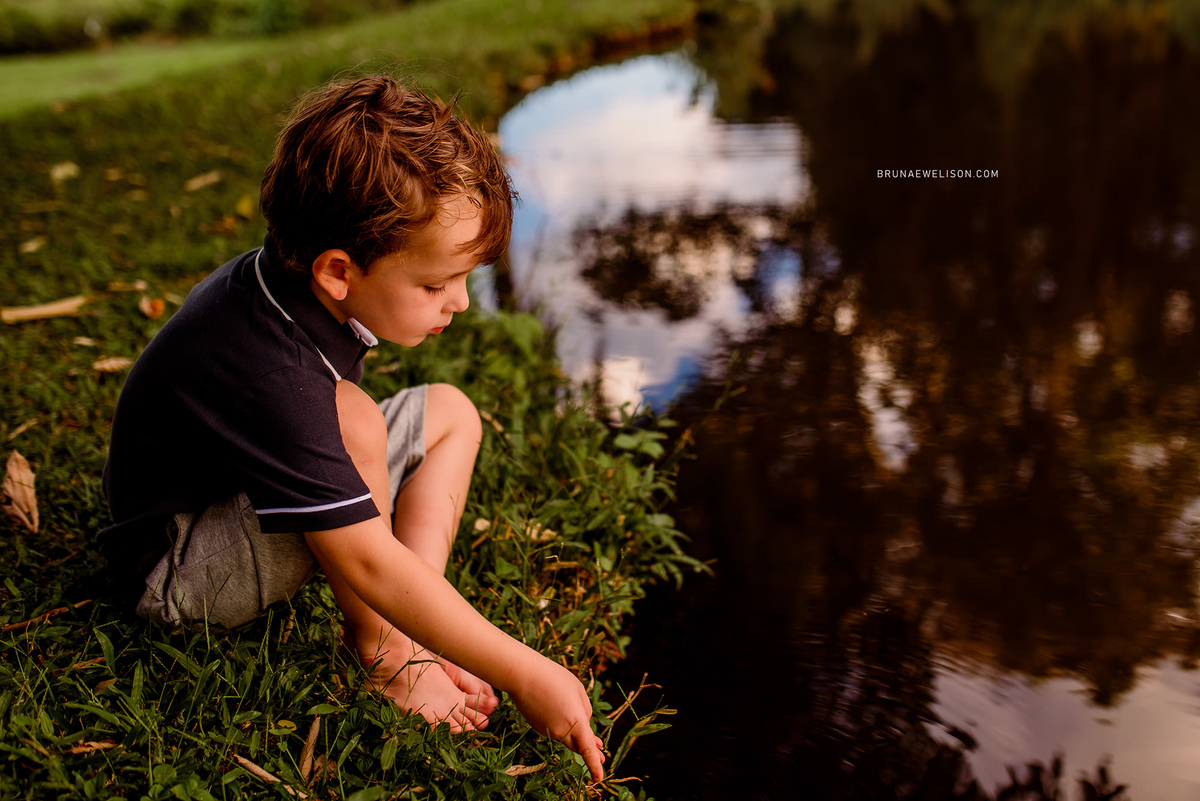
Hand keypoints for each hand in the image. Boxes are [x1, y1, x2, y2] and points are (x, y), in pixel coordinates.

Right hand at [510, 656, 605, 782]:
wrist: (524, 676)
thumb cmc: (554, 678)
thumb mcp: (578, 690)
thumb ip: (585, 709)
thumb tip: (583, 722)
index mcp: (576, 721)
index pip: (587, 750)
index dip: (594, 765)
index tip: (599, 778)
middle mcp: (562, 731)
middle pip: (578, 746)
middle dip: (590, 751)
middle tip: (603, 754)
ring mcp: (548, 730)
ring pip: (566, 737)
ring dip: (576, 736)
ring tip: (588, 734)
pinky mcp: (538, 727)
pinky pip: (555, 730)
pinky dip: (561, 726)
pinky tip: (559, 710)